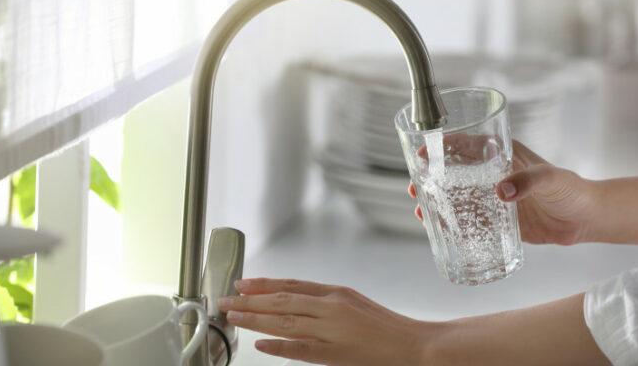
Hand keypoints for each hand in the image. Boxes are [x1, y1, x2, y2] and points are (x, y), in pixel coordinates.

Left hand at [218, 278, 435, 364]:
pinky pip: (301, 348)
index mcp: (335, 292)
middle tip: (225, 300)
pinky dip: (278, 346)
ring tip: (234, 317)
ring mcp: (332, 330)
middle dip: (250, 301)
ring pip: (285, 321)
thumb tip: (294, 300)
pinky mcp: (335, 353)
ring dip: (255, 319)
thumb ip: (324, 301)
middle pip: (282, 300)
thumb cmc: (385, 326)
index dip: (264, 284)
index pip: (291, 284)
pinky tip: (260, 345)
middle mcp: (331, 307)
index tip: (242, 284)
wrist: (412, 345)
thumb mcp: (353, 302)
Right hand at [409, 139, 598, 244]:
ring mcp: (492, 198)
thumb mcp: (551, 179)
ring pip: (456, 198)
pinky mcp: (497, 220)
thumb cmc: (571, 190)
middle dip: (431, 179)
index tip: (423, 153)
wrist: (585, 219)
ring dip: (437, 203)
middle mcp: (492, 175)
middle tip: (414, 187)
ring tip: (420, 211)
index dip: (442, 147)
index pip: (466, 145)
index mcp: (502, 155)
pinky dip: (452, 224)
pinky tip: (438, 230)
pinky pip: (469, 221)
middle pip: (453, 173)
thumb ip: (528, 182)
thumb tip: (501, 192)